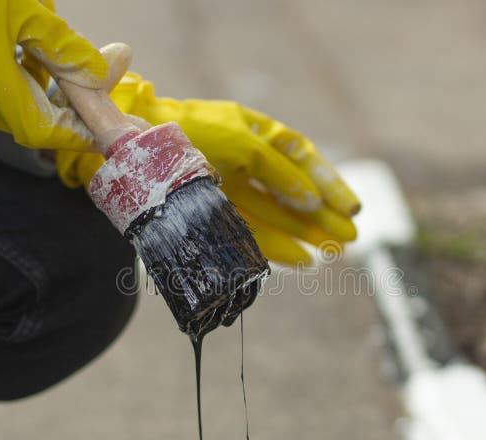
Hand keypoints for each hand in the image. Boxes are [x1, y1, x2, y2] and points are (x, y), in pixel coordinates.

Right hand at [0, 0, 106, 149]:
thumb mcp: (18, 13)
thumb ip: (64, 45)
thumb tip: (105, 70)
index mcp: (3, 100)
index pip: (57, 133)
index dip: (87, 131)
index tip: (111, 125)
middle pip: (40, 113)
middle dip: (69, 95)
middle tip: (94, 75)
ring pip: (14, 93)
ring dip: (39, 74)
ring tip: (51, 43)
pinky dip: (12, 66)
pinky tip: (17, 38)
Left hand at [56, 67, 360, 265]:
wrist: (133, 149)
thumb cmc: (188, 133)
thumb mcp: (240, 141)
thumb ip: (278, 169)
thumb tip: (310, 201)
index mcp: (254, 132)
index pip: (301, 157)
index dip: (329, 182)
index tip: (352, 208)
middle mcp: (245, 161)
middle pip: (294, 192)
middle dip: (324, 216)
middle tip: (352, 240)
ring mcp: (229, 189)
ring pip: (277, 216)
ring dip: (307, 235)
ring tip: (334, 254)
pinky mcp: (212, 215)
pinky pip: (252, 233)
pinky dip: (276, 248)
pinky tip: (301, 261)